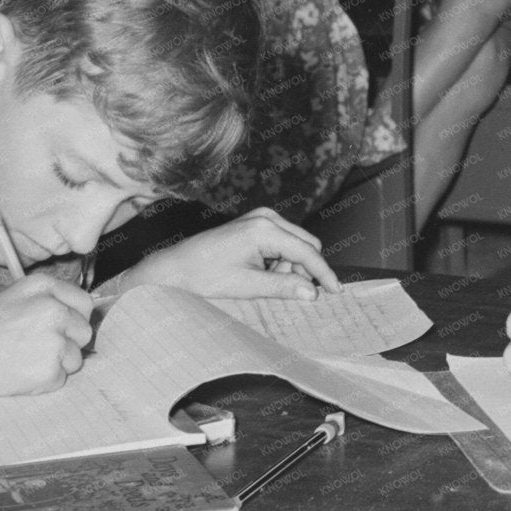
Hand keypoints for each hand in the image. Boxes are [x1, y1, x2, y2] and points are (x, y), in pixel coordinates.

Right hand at [0, 276, 93, 395]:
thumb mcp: (12, 299)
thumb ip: (46, 302)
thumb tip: (76, 314)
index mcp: (42, 287)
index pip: (84, 302)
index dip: (75, 317)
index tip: (63, 326)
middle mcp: (54, 310)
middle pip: (84, 331)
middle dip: (68, 342)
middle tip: (36, 345)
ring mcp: (54, 341)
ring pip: (76, 358)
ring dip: (56, 362)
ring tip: (24, 357)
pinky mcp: (50, 369)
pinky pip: (60, 378)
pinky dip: (45, 379)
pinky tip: (21, 370)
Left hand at [117, 208, 340, 299]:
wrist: (174, 268)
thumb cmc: (203, 275)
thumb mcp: (246, 286)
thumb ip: (283, 287)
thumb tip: (312, 292)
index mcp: (263, 229)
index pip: (307, 252)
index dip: (324, 273)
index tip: (336, 292)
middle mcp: (265, 218)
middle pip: (307, 245)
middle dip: (303, 269)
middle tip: (284, 289)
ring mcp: (260, 219)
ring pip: (297, 245)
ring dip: (290, 266)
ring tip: (263, 280)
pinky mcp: (256, 225)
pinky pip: (284, 243)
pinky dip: (280, 261)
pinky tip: (261, 272)